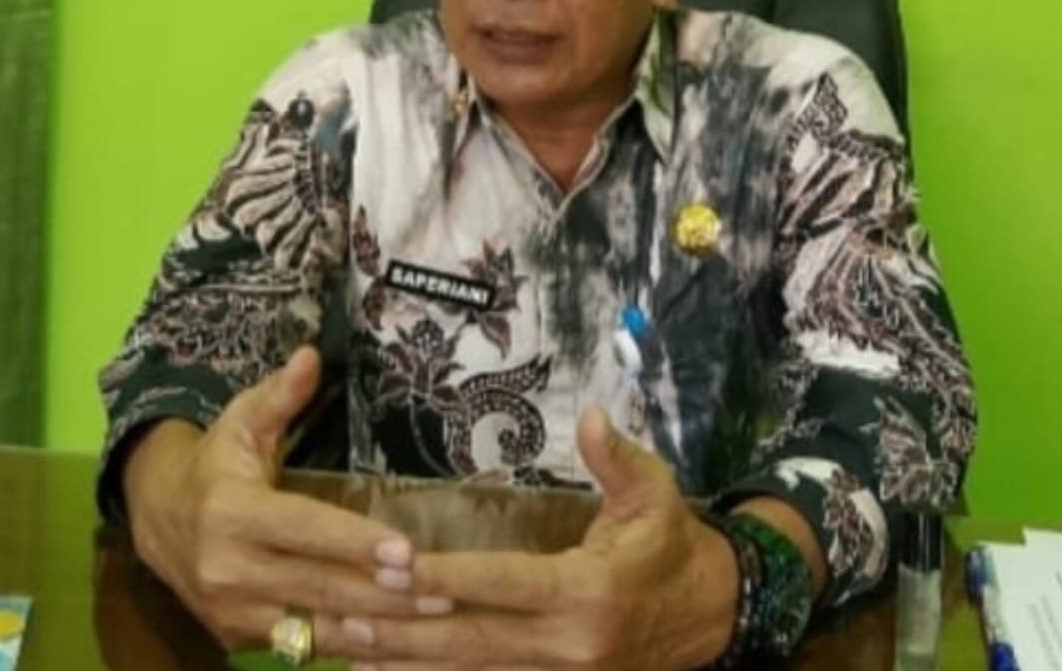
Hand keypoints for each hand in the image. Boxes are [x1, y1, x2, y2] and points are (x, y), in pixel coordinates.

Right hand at [122, 347, 454, 652]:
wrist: (156, 517)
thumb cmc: (215, 464)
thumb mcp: (240, 422)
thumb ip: (279, 395)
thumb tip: (312, 354)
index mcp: (232, 512)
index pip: (304, 529)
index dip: (355, 542)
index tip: (405, 552)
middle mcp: (228, 568)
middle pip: (318, 585)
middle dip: (383, 593)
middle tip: (440, 589)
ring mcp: (231, 610)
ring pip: (314, 625)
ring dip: (376, 629)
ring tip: (433, 620)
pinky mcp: (237, 635)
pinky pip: (300, 646)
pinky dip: (346, 648)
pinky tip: (393, 645)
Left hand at [330, 407, 739, 670]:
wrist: (715, 614)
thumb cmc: (673, 544)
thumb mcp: (656, 493)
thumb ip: (617, 458)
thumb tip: (592, 415)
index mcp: (589, 592)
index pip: (507, 585)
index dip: (451, 578)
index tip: (398, 569)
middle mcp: (569, 646)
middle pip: (475, 639)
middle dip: (407, 629)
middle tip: (346, 614)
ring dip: (409, 663)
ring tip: (350, 647)